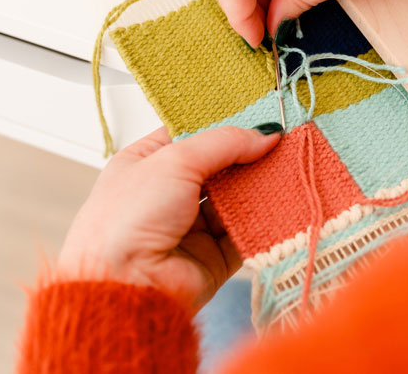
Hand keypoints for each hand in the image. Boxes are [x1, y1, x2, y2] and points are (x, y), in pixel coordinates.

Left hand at [58, 126, 279, 310]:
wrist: (121, 288)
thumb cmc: (124, 221)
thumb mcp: (175, 161)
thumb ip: (223, 143)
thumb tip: (263, 134)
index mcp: (145, 163)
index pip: (191, 136)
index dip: (223, 126)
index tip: (256, 118)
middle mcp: (167, 194)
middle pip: (218, 166)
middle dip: (247, 156)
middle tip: (279, 142)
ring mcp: (189, 226)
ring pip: (234, 199)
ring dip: (258, 186)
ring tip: (285, 167)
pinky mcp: (211, 257)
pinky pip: (244, 232)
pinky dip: (263, 220)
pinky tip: (280, 201)